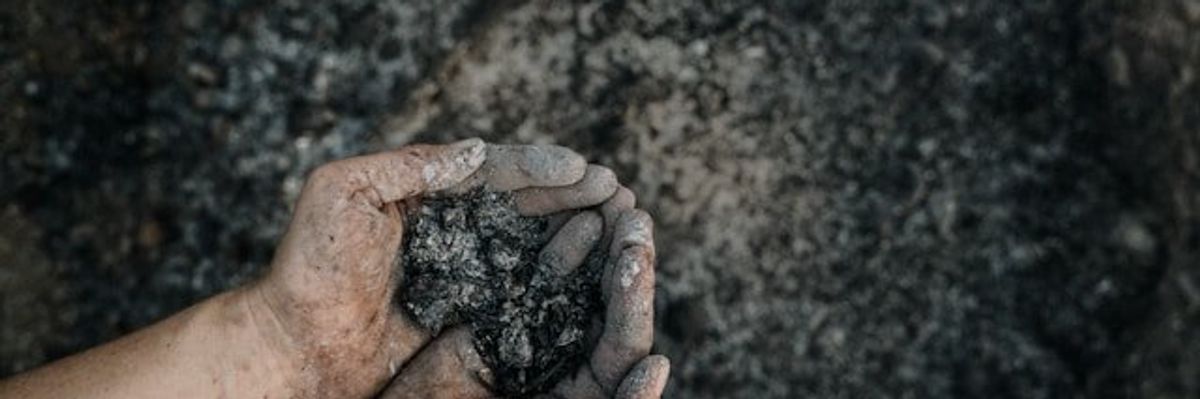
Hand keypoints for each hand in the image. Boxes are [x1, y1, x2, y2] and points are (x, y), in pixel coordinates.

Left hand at [246, 139, 620, 397]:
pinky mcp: (473, 320)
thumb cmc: (310, 267)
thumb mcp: (344, 192)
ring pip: (535, 246)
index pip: (494, 173)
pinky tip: (594, 270)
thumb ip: (408, 166)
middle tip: (617, 189)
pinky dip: (563, 280)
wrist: (297, 348)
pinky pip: (527, 293)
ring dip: (578, 232)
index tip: (578, 169)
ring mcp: (467, 276)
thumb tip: (477, 152)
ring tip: (620, 220)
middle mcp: (455, 233)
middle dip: (574, 196)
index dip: (538, 168)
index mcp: (428, 197)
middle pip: (526, 207)